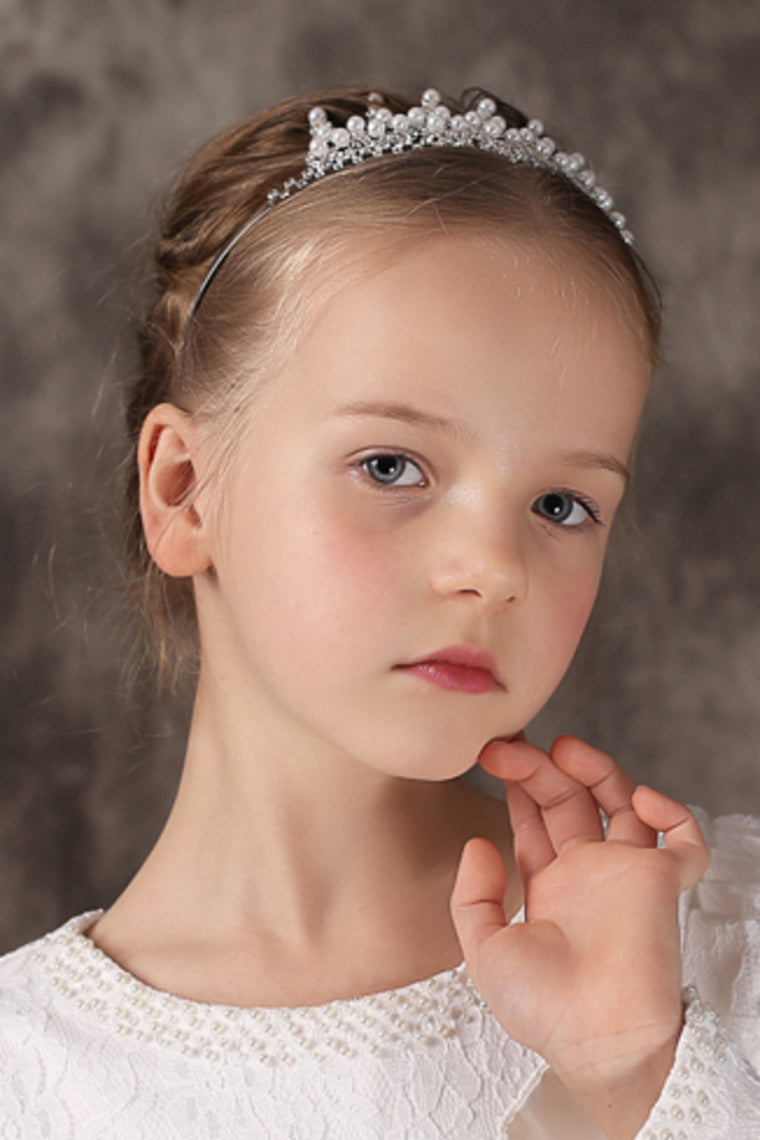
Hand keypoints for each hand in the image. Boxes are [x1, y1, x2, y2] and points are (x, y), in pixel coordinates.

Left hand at [450, 735, 708, 1139]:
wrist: (595, 1040)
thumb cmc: (542, 1008)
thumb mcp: (484, 949)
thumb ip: (473, 895)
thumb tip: (478, 844)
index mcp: (549, 886)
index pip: (535, 819)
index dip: (517, 784)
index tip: (493, 753)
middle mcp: (587, 874)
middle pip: (569, 801)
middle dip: (541, 767)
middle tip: (511, 745)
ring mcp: (625, 875)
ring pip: (621, 803)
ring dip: (596, 769)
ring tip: (564, 748)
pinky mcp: (661, 883)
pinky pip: (684, 842)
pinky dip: (673, 813)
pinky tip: (643, 799)